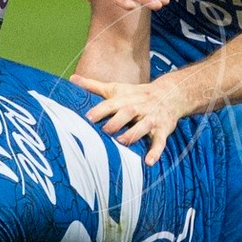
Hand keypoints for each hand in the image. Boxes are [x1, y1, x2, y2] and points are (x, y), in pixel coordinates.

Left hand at [72, 75, 187, 164]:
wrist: (170, 94)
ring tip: (122, 142)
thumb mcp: (116, 88)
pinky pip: (160, 141)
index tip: (88, 118)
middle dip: (117, 121)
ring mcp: (151, 119)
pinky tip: (149, 162)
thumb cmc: (137, 94)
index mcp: (125, 99)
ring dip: (133, 134)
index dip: (100, 110)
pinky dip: (155, 152)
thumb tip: (71, 78)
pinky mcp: (162, 130)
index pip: (111, 104)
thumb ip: (93, 86)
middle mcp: (138, 108)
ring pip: (143, 126)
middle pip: (128, 112)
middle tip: (104, 131)